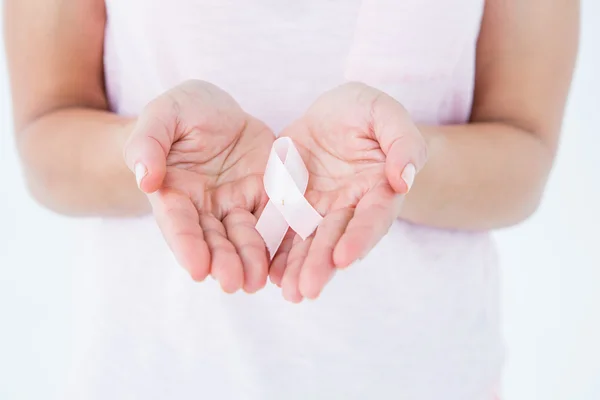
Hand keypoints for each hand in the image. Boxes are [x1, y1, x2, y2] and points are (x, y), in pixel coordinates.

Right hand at [124, 80, 273, 292]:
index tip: (197, 268)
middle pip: (214, 238)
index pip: (178, 222)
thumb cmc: (182, 111)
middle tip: (234, 283)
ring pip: (245, 236)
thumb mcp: (162, 114)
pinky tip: (287, 260)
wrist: (217, 109)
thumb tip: (145, 179)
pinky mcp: (266, 195)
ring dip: (251, 259)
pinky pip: (276, 218)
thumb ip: (148, 143)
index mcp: (174, 192)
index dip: (186, 245)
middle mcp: (206, 207)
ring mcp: (237, 203)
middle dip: (223, 261)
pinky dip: (280, 240)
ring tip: (258, 281)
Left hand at [269, 82, 427, 301]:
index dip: (360, 237)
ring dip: (298, 268)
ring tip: (288, 291)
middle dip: (322, 264)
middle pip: (336, 238)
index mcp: (378, 188)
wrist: (334, 114)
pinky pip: (280, 228)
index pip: (373, 217)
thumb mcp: (385, 113)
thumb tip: (403, 180)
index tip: (345, 259)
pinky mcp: (289, 204)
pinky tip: (268, 273)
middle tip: (307, 290)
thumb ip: (402, 142)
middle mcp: (349, 207)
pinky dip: (275, 251)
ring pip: (308, 241)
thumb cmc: (365, 111)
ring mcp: (318, 209)